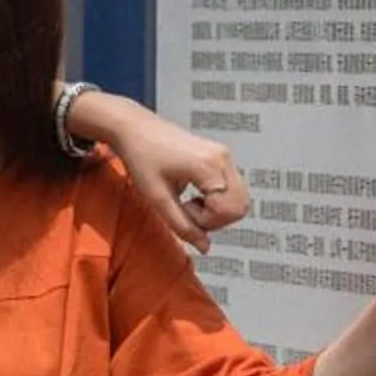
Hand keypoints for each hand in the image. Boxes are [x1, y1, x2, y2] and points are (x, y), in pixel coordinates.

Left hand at [111, 114, 249, 254]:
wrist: (135, 128)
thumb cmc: (141, 157)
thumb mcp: (157, 198)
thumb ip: (183, 226)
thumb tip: (205, 247)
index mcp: (208, 166)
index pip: (226, 210)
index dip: (206, 221)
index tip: (182, 211)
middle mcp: (222, 158)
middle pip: (240, 206)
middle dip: (216, 219)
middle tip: (188, 211)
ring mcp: (224, 155)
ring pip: (239, 199)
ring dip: (218, 210)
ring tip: (191, 203)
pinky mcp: (220, 156)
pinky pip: (232, 189)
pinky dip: (217, 200)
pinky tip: (195, 195)